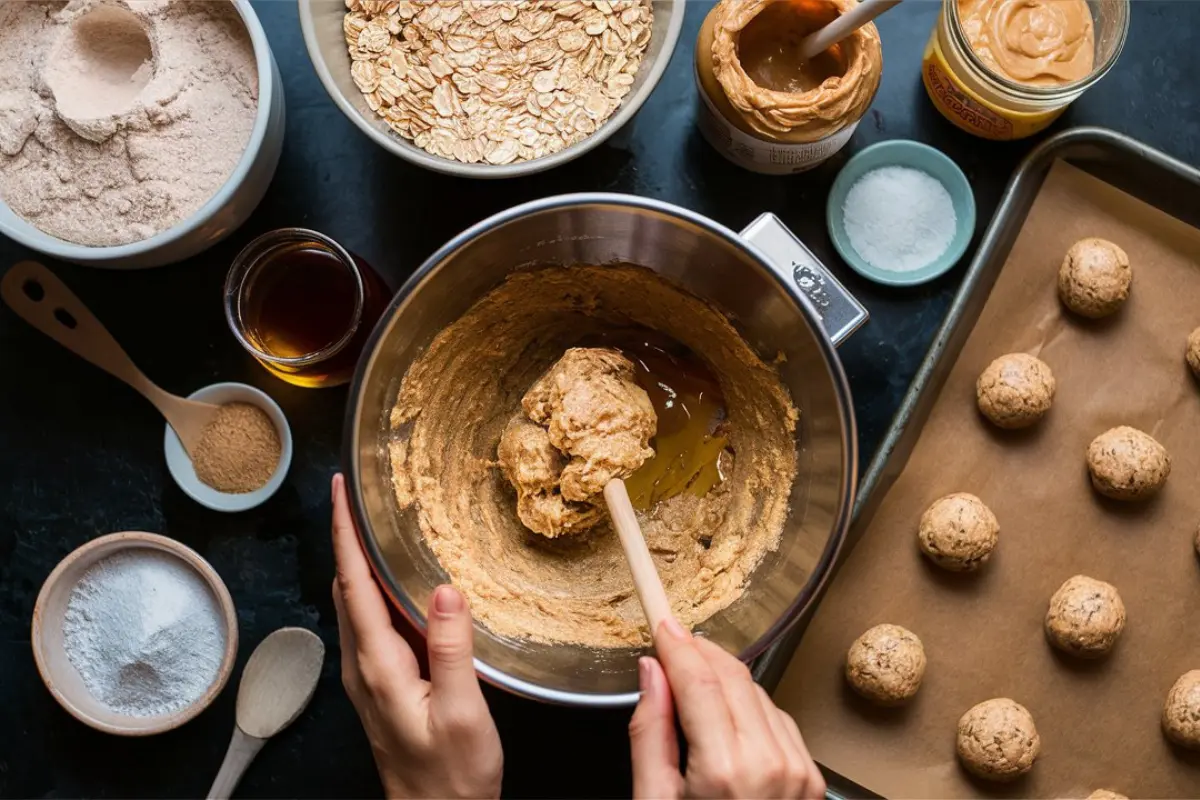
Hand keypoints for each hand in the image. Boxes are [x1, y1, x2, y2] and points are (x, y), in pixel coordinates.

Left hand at [330, 473, 502, 798]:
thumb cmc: (452, 776)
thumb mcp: (463, 711)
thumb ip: (452, 648)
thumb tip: (445, 588)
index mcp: (378, 664)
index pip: (353, 583)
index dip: (345, 532)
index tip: (338, 489)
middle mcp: (363, 666)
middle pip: (345, 586)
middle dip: (346, 536)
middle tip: (357, 493)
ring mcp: (370, 676)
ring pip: (355, 603)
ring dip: (359, 561)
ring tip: (372, 524)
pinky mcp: (383, 685)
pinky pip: (370, 622)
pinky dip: (375, 588)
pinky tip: (396, 583)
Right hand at [629, 619, 824, 799]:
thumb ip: (650, 733)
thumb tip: (651, 672)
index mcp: (724, 771)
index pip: (699, 680)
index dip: (677, 645)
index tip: (662, 624)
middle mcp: (770, 765)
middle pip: (733, 676)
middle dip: (700, 652)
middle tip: (673, 640)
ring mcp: (798, 773)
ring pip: (758, 694)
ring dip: (725, 678)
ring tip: (693, 679)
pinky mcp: (811, 782)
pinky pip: (778, 721)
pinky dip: (749, 707)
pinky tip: (726, 715)